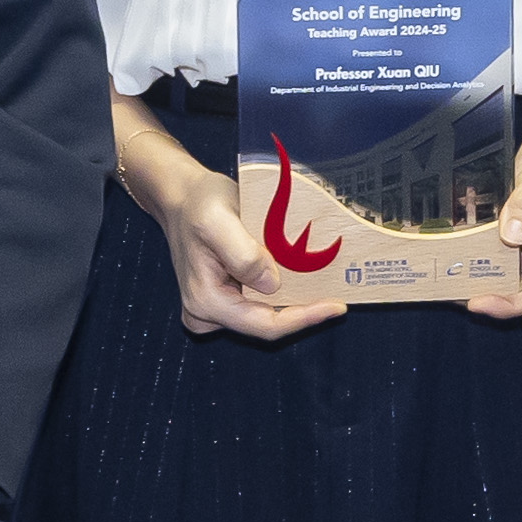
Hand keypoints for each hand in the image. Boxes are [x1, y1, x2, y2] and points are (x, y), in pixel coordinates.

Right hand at [135, 146, 345, 342]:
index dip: (304, 318)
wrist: (182, 196)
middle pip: (268, 323)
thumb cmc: (199, 203)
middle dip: (303, 309)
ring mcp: (216, 309)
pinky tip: (304, 277)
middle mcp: (208, 313)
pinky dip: (283, 291)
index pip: (265, 324)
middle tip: (338, 292)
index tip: (337, 307)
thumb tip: (272, 284)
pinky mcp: (225, 299)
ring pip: (266, 314)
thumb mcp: (218, 219)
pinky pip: (260, 303)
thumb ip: (243, 254)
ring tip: (327, 285)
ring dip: (295, 300)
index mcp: (206, 300)